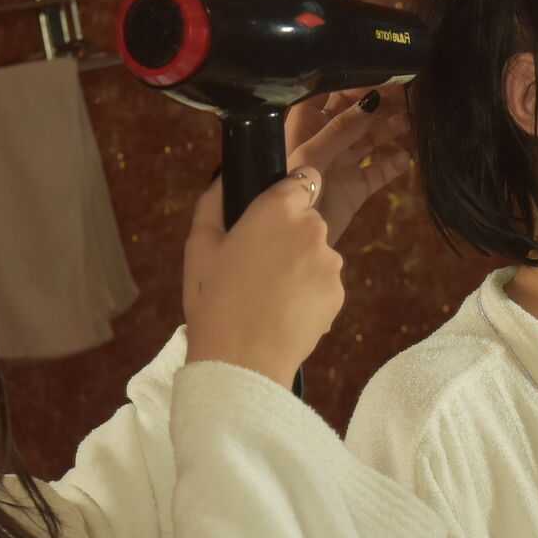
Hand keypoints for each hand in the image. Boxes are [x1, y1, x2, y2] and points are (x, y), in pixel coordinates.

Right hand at [181, 171, 343, 387]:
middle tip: (258, 267)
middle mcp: (313, 228)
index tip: (271, 218)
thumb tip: (225, 178)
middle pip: (308, 221)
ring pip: (317, 255)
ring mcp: (330, 263)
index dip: (289, 196)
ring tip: (270, 297)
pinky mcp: (339, 294)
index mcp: (278, 209)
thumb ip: (213, 202)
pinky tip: (283, 314)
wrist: (242, 359)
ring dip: (300, 267)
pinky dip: (309, 295)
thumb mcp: (198, 246)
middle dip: (289, 236)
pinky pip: (323, 286)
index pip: (303, 179)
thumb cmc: (214, 298)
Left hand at [283, 89, 411, 244]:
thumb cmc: (290, 189)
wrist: (290, 239)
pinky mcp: (357, 186)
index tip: (384, 80)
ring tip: (410, 125)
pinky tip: (406, 157)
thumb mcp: (312, 155)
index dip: (357, 83)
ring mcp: (343, 163)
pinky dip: (394, 163)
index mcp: (307, 125)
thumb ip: (341, 129)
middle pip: (358, 113)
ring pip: (372, 139)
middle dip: (381, 105)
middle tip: (408, 98)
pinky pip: (379, 170)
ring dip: (391, 130)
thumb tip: (371, 101)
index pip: (333, 92)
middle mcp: (327, 139)